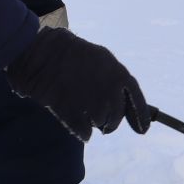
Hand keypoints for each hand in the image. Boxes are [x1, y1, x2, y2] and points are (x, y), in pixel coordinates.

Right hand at [4, 26, 149, 142]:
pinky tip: (73, 120)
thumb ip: (112, 80)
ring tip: (79, 107)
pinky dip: (80, 130)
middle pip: (116, 117)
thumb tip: (118, 100)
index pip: (137, 100)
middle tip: (101, 121)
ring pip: (99, 124)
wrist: (40, 51)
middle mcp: (110, 91)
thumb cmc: (67, 51)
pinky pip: (84, 132)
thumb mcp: (99, 59)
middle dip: (109, 121)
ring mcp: (92, 104)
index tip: (142, 131)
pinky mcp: (74, 115)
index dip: (141, 117)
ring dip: (91, 121)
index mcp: (119, 74)